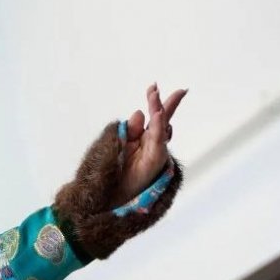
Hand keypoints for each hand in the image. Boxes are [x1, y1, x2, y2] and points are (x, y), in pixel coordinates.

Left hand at [117, 83, 186, 202]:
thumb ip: (130, 130)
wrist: (115, 193)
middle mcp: (153, 141)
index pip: (152, 115)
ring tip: (155, 97)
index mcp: (144, 136)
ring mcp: (156, 149)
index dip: (154, 100)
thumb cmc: (119, 170)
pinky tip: (157, 115)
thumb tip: (138, 112)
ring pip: (161, 127)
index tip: (154, 86)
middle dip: (164, 102)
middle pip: (162, 118)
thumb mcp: (122, 144)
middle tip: (165, 89)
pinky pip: (158, 140)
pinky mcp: (156, 158)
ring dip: (158, 111)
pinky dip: (158, 127)